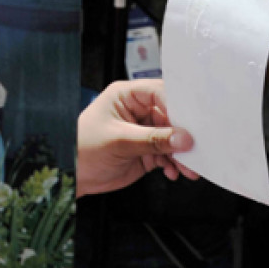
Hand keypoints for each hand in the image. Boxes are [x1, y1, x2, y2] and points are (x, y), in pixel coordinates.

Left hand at [76, 79, 196, 196]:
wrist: (73, 175)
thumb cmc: (82, 148)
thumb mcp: (119, 141)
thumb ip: (153, 139)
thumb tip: (182, 138)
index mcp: (125, 96)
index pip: (159, 92)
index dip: (178, 106)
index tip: (192, 123)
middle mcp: (136, 111)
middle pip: (171, 117)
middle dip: (183, 135)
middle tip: (195, 149)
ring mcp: (142, 131)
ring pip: (172, 138)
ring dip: (181, 154)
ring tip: (187, 168)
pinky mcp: (145, 150)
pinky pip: (167, 154)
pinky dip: (173, 163)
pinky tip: (173, 171)